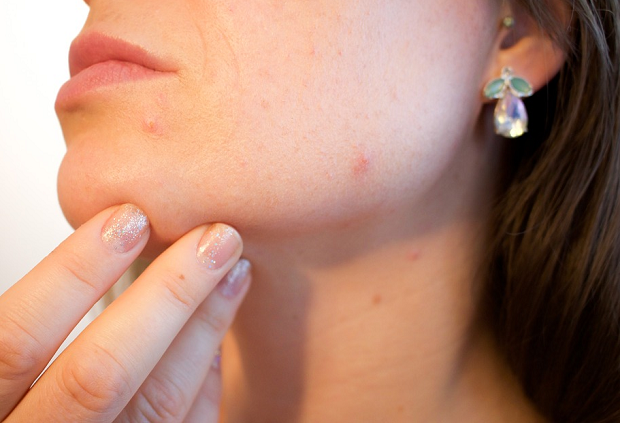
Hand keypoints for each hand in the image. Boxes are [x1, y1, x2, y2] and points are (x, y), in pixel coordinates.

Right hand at [0, 204, 250, 421]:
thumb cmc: (29, 400)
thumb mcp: (8, 365)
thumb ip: (25, 328)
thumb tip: (106, 235)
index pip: (17, 340)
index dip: (73, 272)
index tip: (129, 217)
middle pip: (101, 372)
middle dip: (167, 294)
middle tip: (214, 238)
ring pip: (158, 403)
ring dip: (204, 328)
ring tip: (236, 272)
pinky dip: (205, 381)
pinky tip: (219, 336)